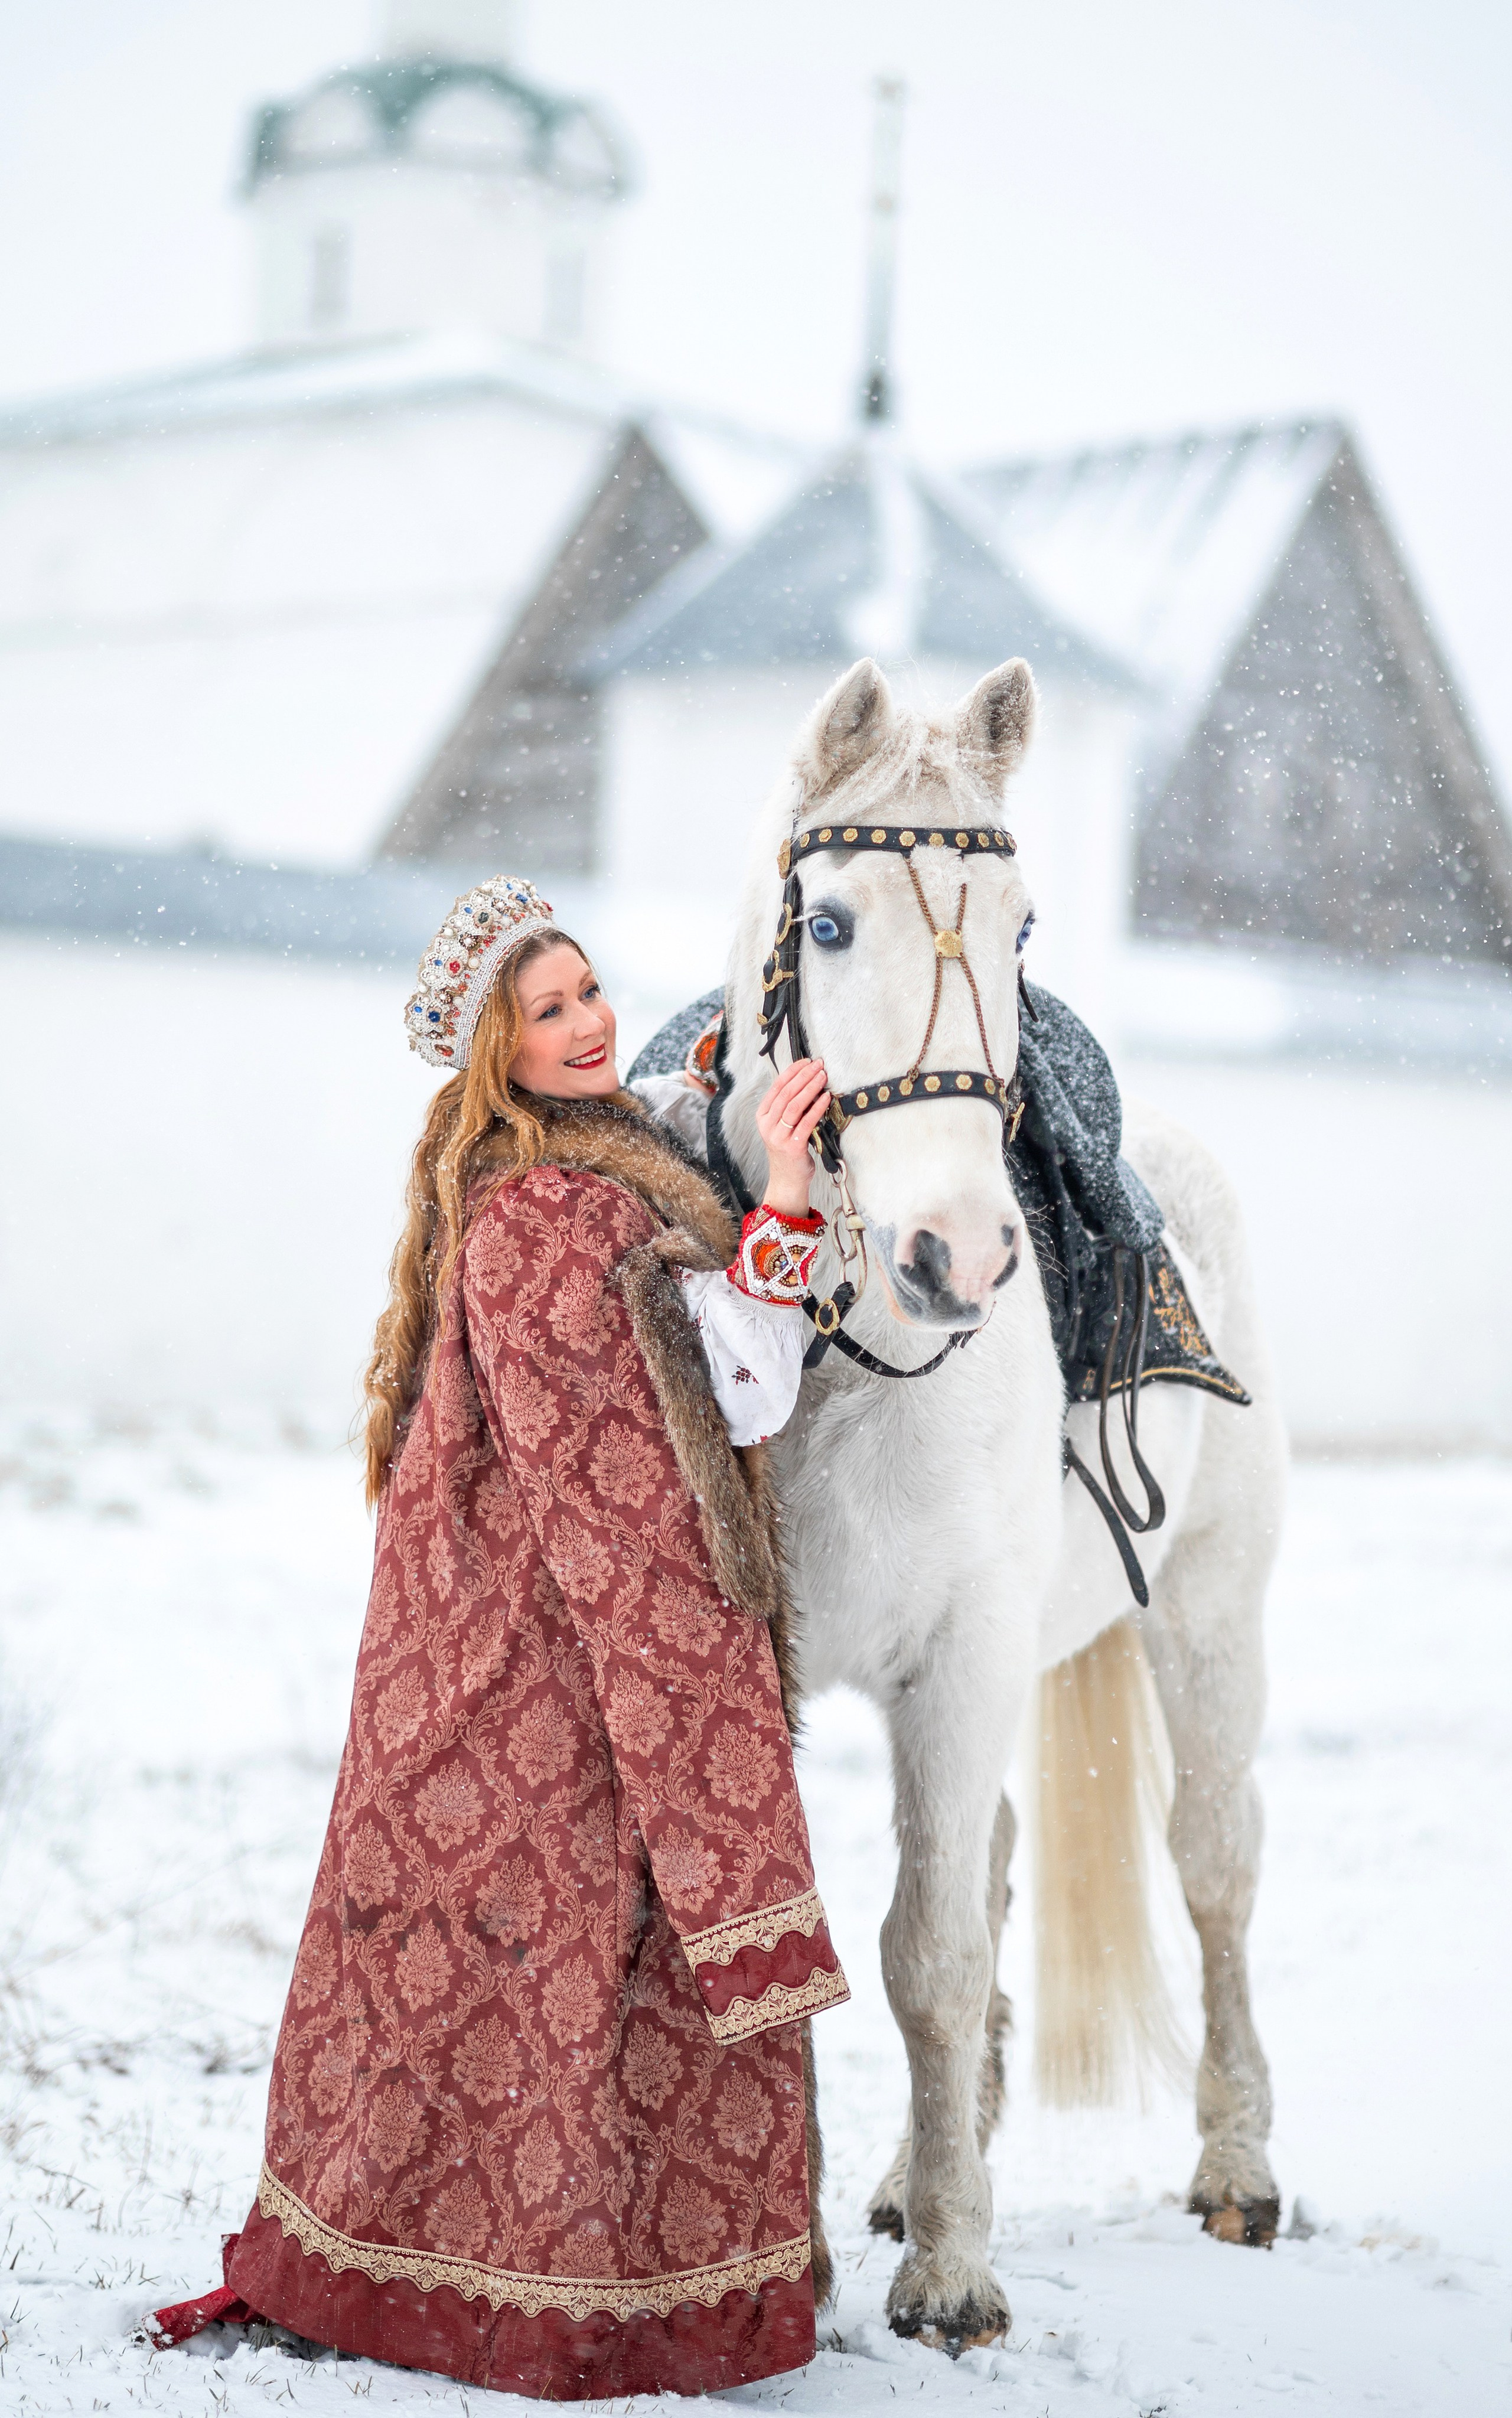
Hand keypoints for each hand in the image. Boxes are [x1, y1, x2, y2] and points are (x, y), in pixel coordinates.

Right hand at [756, 1059, 830, 1217]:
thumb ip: (789, 1107)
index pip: (777, 1087)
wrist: (787, 1180)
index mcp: (762, 1116)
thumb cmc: (788, 1150)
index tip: (806, 1061)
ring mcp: (778, 1136)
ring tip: (823, 1076)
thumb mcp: (783, 1126)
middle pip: (786, 1093)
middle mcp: (767, 1125)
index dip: (792, 1071)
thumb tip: (808, 1082)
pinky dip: (817, 1108)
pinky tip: (826, 1098)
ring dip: (810, 1087)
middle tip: (819, 1065)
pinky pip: (806, 1122)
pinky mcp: (792, 1146)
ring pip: (794, 1105)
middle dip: (804, 1076)